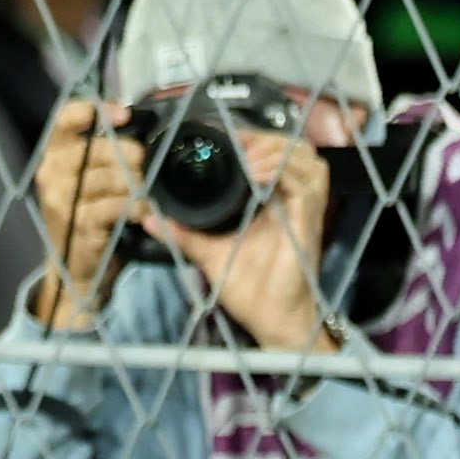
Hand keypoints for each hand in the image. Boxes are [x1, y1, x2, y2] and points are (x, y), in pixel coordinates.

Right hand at [29, 99, 149, 329]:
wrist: (76, 268)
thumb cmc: (87, 215)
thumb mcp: (88, 179)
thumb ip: (104, 152)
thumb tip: (140, 124)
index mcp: (53, 154)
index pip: (64, 119)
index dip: (93, 110)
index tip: (123, 114)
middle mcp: (50, 173)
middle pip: (94, 148)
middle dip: (129, 153)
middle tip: (148, 163)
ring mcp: (61, 200)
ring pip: (109, 177)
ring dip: (137, 183)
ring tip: (150, 190)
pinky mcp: (77, 224)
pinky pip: (115, 206)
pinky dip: (136, 207)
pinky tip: (145, 211)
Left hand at [143, 131, 334, 352]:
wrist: (271, 321)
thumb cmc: (249, 289)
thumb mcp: (209, 253)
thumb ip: (184, 233)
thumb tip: (151, 219)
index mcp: (275, 203)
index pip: (280, 154)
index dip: (259, 138)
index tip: (230, 137)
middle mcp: (293, 203)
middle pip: (298, 150)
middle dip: (269, 140)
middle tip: (241, 146)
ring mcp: (303, 214)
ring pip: (309, 162)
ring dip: (277, 153)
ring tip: (249, 162)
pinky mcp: (307, 227)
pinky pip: (305, 189)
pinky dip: (282, 175)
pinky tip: (256, 178)